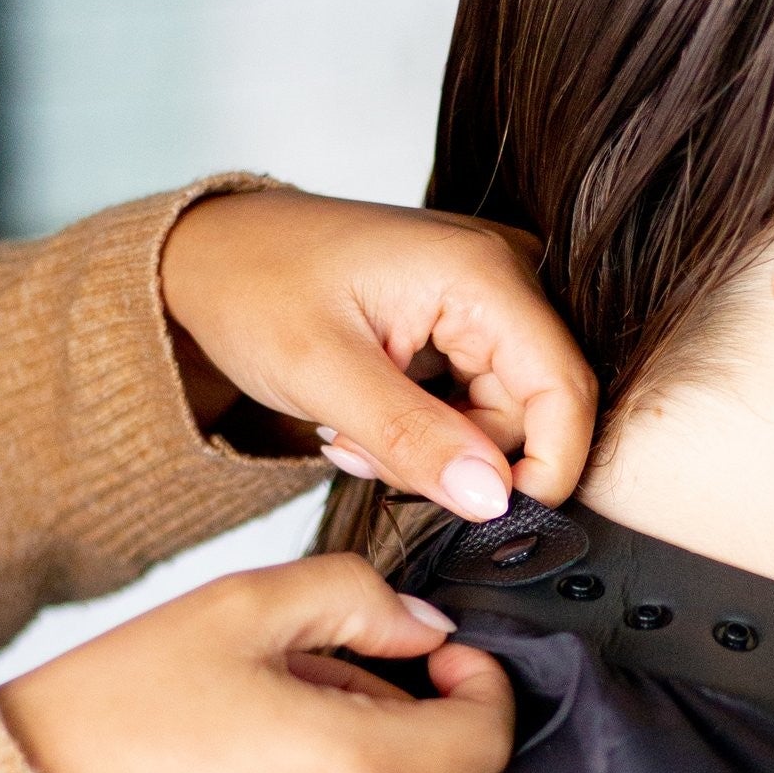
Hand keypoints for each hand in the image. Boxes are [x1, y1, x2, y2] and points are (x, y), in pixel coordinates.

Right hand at [0, 554, 513, 772]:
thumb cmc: (111, 707)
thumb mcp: (237, 610)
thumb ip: (358, 601)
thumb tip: (425, 629)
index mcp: (356, 771)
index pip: (484, 742)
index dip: (477, 690)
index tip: (442, 664)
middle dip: (388, 729)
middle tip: (298, 694)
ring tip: (251, 756)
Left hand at [161, 187, 595, 522]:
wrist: (209, 252)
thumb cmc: (250, 287)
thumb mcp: (322, 374)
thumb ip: (413, 439)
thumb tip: (494, 500)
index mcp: (481, 270)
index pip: (564, 389)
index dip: (544, 470)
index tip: (490, 520)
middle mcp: (503, 269)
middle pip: (534, 408)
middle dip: (458, 458)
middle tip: (363, 454)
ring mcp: (488, 290)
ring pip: (504, 413)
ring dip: (433, 447)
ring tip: (350, 430)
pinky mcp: (467, 313)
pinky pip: (479, 397)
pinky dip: (426, 426)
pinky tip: (366, 414)